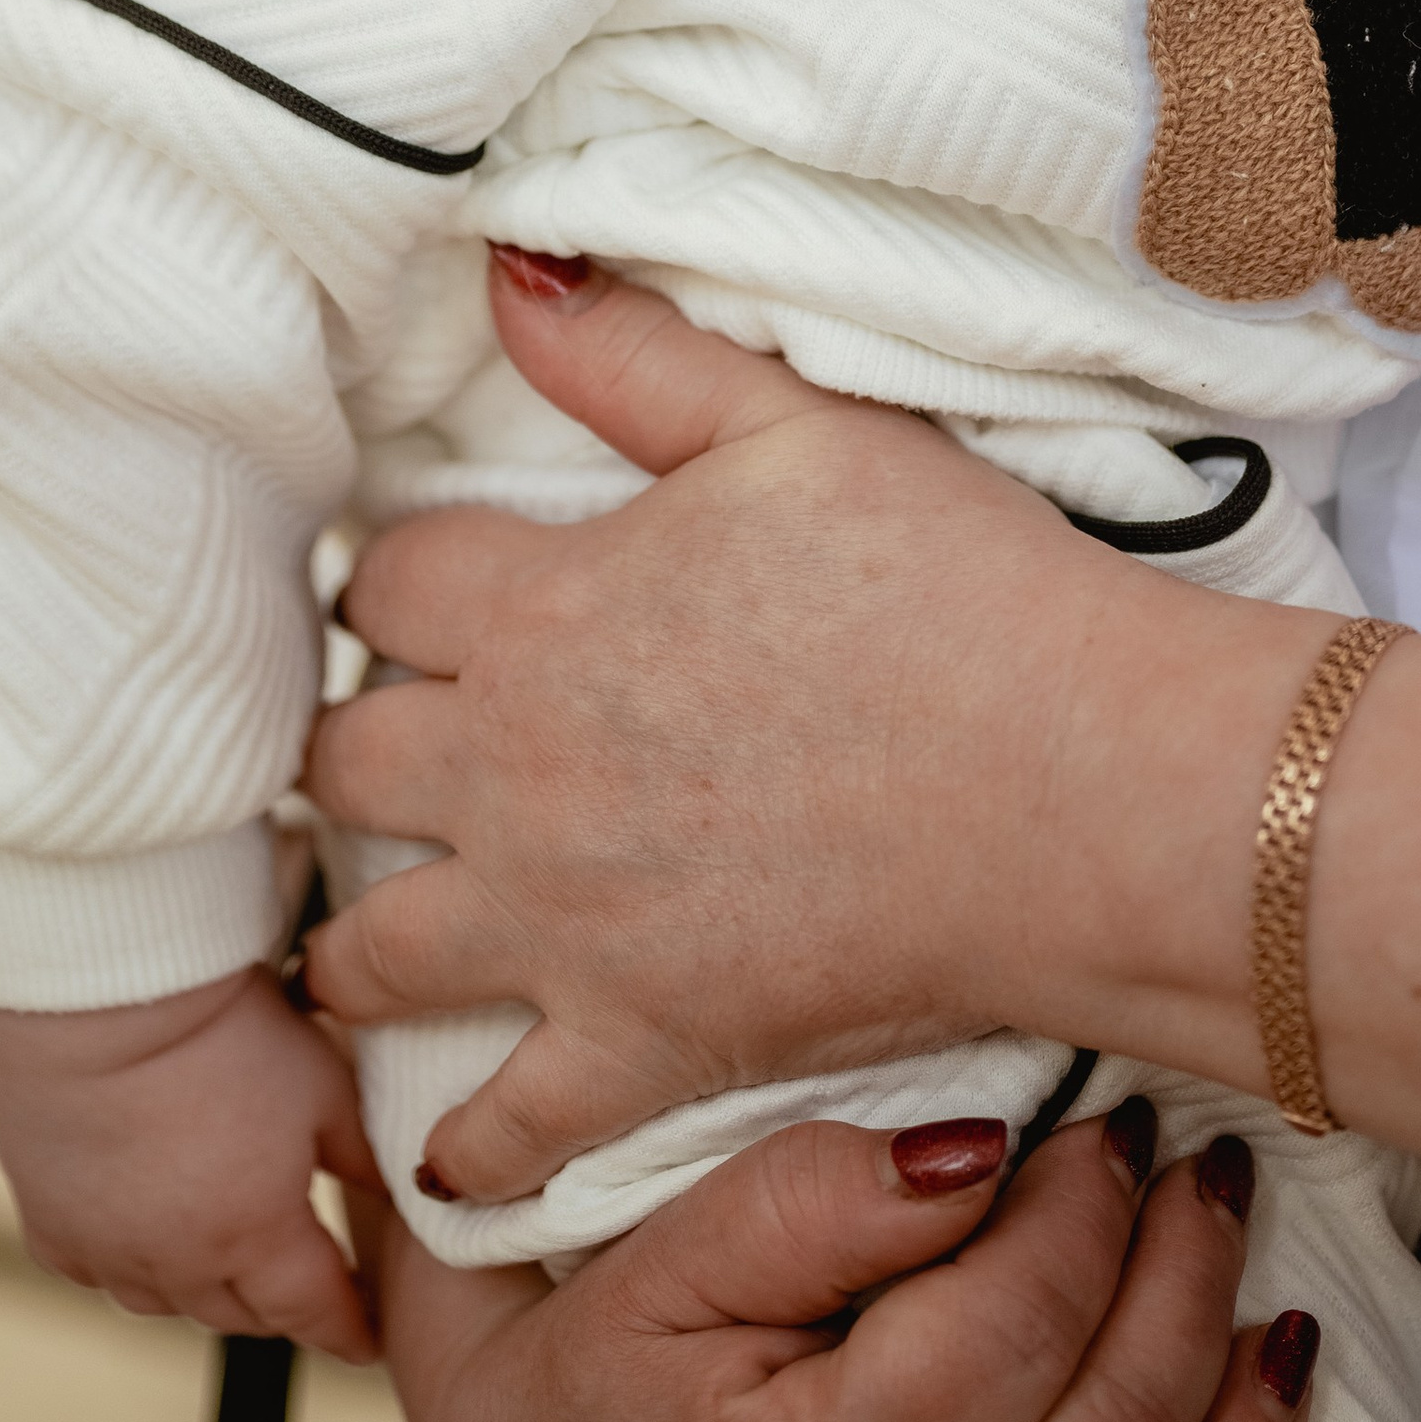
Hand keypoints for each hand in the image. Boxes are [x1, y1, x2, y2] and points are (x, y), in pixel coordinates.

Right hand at [0, 962, 377, 1358]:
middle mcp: (180, 1263)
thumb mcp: (322, 1087)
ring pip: (165, 1302)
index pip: (315, 1310)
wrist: (106, 997)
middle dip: (277, 1307)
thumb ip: (361, 1153)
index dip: (347, 1327)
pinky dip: (123, 1262)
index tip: (365, 1340)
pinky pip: (94, 1272)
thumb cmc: (222, 1030)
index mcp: (256, 1236)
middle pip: (240, 1313)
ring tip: (224, 1260)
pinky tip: (139, 1234)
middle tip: (300, 1291)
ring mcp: (109, 1251)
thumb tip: (403, 1188)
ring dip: (201, 1288)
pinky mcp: (51, 1225)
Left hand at [301, 254, 1317, 1201]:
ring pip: (372, 948)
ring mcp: (563, 921)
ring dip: (360, 941)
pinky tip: (455, 1145)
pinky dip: (465, 1150)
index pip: (387, 580)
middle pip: (346, 757)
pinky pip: (496, 1134)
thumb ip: (633, 356)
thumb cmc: (955, 587)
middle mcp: (517, 766)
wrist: (1074, 782)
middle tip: (396, 755)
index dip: (400, 581)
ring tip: (374, 939)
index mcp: (547, 605)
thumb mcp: (793, 426)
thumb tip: (506, 271)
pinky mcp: (634, 1046)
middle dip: (357, 748)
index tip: (427, 598)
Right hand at [364, 1093, 1320, 1421]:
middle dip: (1169, 1259)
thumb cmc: (564, 1409)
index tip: (1095, 1115)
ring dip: (1220, 1352)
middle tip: (1186, 1147)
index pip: (1005, 1325)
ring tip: (1224, 1225)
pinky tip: (1262, 1370)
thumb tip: (968, 1145)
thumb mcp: (629, 1281)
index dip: (1072, 1204)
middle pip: (1105, 1416)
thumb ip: (789, 1206)